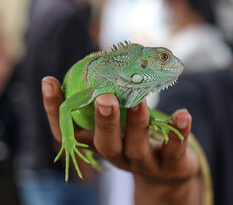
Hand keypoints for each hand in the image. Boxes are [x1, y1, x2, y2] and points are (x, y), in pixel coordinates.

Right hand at [42, 76, 200, 204]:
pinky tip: (183, 114)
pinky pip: (175, 150)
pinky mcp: (171, 165)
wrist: (168, 172)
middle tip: (105, 99)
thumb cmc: (137, 137)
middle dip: (104, 121)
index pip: (69, 133)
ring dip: (136, 123)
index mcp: (99, 143)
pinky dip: (179, 132)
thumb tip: (101, 60)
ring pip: (137, 147)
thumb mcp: (121, 121)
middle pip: (105, 144)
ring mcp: (144, 164)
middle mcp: (117, 155)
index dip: (54, 110)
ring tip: (139, 101)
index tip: (49, 81)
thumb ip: (110, 97)